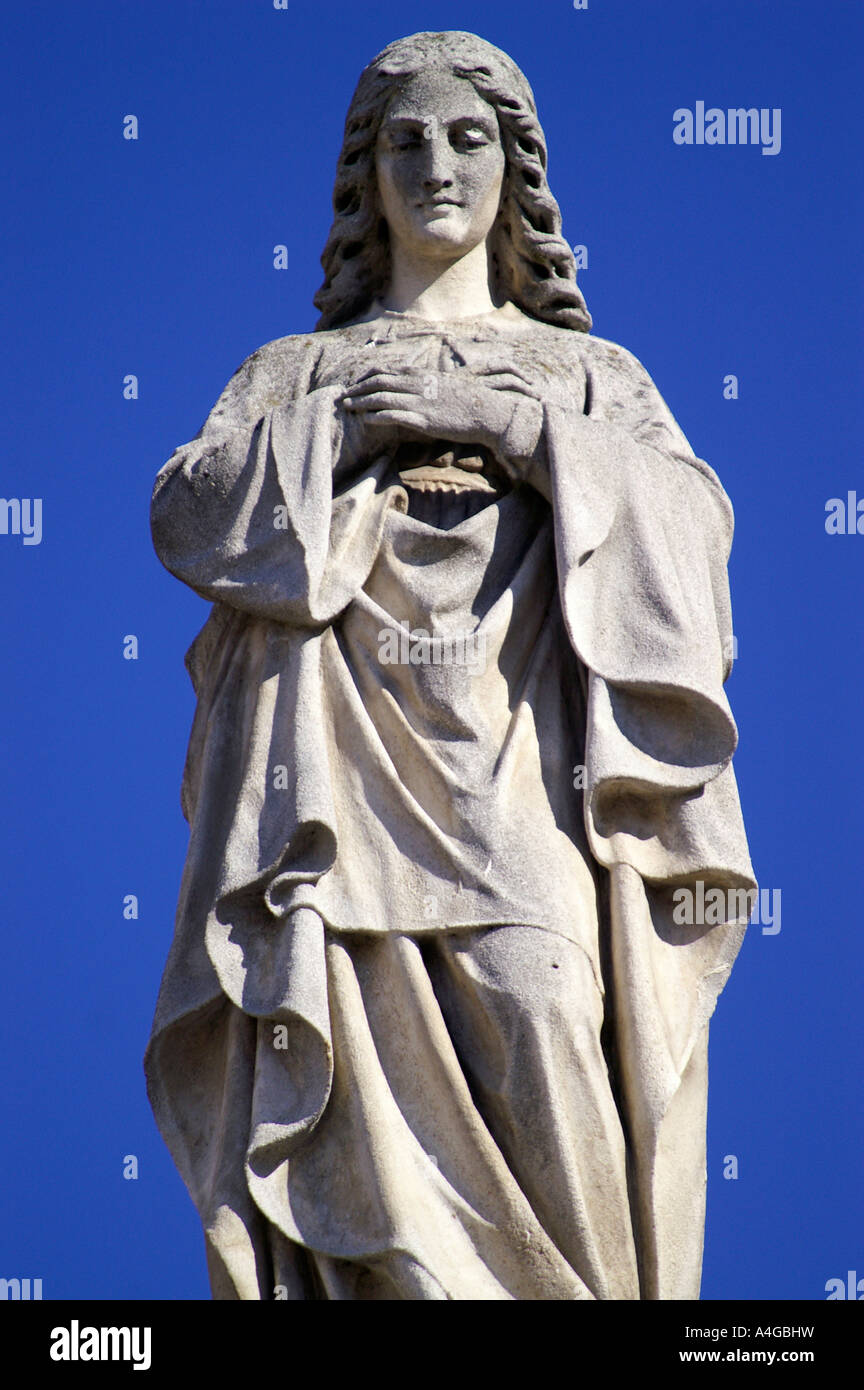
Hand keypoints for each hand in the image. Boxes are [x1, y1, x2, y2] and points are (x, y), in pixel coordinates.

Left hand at [338, 365, 541, 474]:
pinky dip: (376, 416)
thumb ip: (429, 384)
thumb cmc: (471, 401)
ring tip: (347, 406)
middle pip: (379, 382)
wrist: (488, 412)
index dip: (368, 376)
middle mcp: (417, 385)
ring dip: (361, 401)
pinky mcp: (423, 419)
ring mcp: (419, 402)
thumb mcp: (447, 386)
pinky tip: (365, 419)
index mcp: (422, 375)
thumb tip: (419, 386)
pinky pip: (393, 415)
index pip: (387, 371)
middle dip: (358, 388)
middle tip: (343, 395)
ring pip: (381, 398)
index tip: (356, 382)